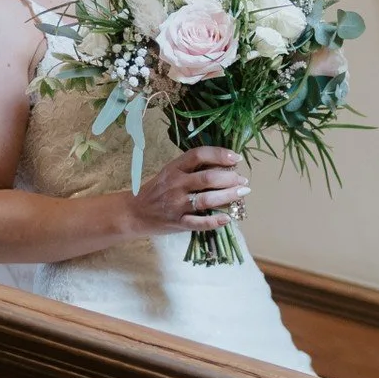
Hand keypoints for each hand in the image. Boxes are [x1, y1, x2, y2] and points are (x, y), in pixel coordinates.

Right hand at [130, 147, 249, 235]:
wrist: (134, 212)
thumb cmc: (157, 190)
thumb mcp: (171, 173)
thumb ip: (192, 169)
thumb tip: (225, 166)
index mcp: (174, 168)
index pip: (199, 155)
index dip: (219, 154)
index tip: (236, 158)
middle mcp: (175, 184)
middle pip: (207, 178)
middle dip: (229, 178)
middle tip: (243, 180)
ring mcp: (176, 205)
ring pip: (206, 200)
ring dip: (227, 196)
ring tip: (242, 193)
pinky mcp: (177, 222)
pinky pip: (198, 223)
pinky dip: (215, 221)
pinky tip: (228, 218)